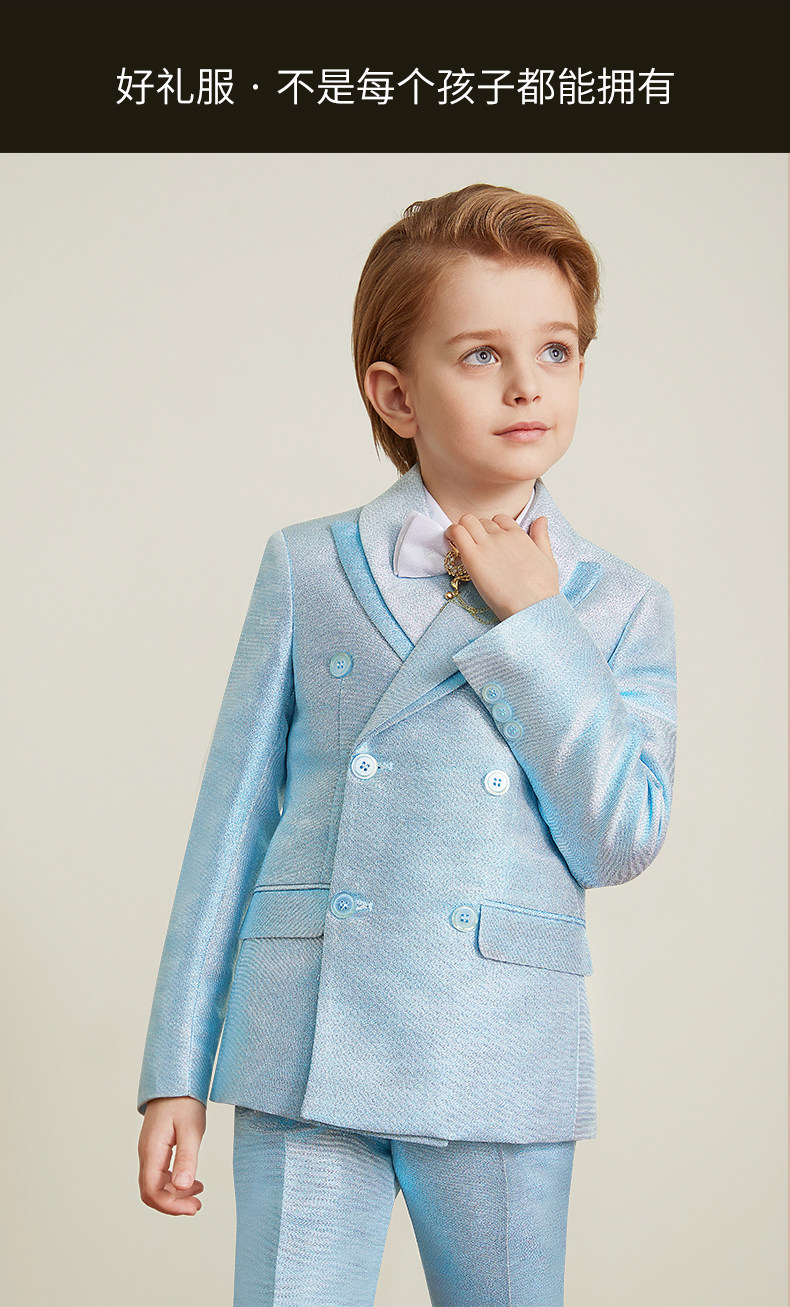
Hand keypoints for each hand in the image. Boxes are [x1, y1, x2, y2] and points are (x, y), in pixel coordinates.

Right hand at [138, 1096, 206, 1215]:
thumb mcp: (191, 1129)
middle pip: (151, 1192)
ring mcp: (150, 1151)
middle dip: (173, 1204)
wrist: (176, 1079)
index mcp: (152, 1151)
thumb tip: (181, 1187)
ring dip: (175, 1194)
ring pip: (155, 1184)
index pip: (152, 1191)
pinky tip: (191, 1180)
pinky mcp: (156, 1147)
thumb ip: (186, 1158)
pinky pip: (160, 1174)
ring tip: (198, 1193)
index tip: (194, 1208)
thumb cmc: (184, 1101)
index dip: (171, 1206)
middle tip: (197, 1206)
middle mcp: (147, 1154)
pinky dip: (175, 1182)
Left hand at [444, 514, 559, 620]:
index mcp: (519, 535)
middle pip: (481, 521)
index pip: (499, 519)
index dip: (492, 528)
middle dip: (475, 530)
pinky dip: (450, 533)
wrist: (532, 607)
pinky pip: (456, 532)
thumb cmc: (541, 591)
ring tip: (458, 544)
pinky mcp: (473, 557)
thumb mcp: (548, 559)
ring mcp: (487, 544)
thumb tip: (541, 519)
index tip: (487, 540)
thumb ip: (541, 536)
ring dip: (462, 529)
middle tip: (471, 545)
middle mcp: (502, 536)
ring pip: (467, 521)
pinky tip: (450, 543)